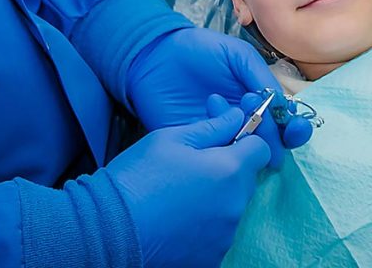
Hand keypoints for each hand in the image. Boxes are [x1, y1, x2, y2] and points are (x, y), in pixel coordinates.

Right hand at [105, 99, 270, 267]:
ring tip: (179, 191)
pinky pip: (217, 232)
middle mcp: (235, 207)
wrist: (111, 227)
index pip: (260, 150)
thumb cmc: (139, 176)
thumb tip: (237, 117)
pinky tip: (177, 215)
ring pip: (231, 206)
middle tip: (192, 162)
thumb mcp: (171, 138)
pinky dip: (204, 223)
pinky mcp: (211, 259)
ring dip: (216, 196)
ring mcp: (224, 237)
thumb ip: (212, 127)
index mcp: (229, 171)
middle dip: (227, 167)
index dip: (245, 139)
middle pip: (245, 180)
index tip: (224, 138)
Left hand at [126, 27, 289, 161]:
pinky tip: (209, 108)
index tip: (293, 127)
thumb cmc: (199, 50)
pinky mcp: (198, 146)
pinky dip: (219, 138)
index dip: (294, 129)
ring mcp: (221, 136)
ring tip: (221, 101)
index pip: (284, 123)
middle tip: (257, 123)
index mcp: (257, 100)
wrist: (156, 55)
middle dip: (271, 137)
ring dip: (243, 132)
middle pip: (270, 143)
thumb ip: (259, 76)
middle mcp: (243, 122)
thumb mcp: (236, 53)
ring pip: (245, 152)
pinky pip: (216, 156)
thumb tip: (283, 108)